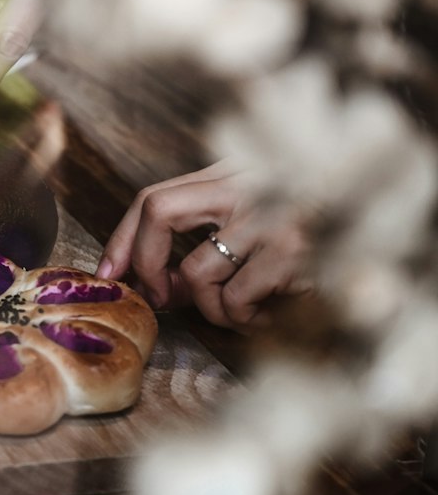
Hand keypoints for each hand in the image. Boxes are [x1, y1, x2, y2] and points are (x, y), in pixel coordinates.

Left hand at [97, 160, 311, 330]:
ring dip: (212, 308)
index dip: (124, 237)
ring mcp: (268, 216)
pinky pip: (236, 302)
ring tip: (245, 309)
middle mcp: (246, 186)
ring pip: (197, 274)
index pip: (155, 197)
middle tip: (159, 297)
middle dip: (146, 262)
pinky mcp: (291, 252)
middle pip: (159, 209)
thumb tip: (165, 285)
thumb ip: (209, 240)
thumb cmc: (316, 228)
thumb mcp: (260, 220)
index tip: (110, 272)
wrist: (384, 214)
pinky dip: (246, 319)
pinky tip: (273, 310)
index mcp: (232, 175)